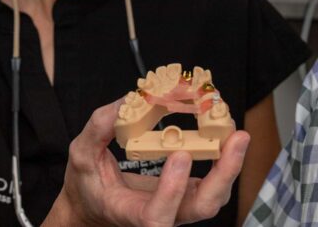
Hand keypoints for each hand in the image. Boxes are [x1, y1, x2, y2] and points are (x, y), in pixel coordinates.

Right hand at [54, 99, 249, 225]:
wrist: (95, 204)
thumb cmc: (88, 185)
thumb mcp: (82, 155)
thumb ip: (99, 129)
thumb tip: (127, 101)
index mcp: (131, 213)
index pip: (156, 216)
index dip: (172, 190)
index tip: (180, 155)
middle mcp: (163, 215)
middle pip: (203, 206)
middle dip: (224, 173)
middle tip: (236, 138)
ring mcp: (180, 206)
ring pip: (214, 195)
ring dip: (230, 163)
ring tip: (236, 130)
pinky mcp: (189, 193)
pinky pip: (214, 181)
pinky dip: (224, 156)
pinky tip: (226, 132)